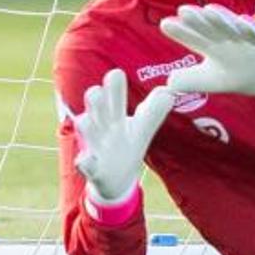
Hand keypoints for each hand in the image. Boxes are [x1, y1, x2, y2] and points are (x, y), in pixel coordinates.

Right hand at [74, 68, 172, 203]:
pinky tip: (85, 161)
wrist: (115, 181)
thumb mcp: (142, 129)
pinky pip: (84, 164)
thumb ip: (154, 110)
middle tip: (97, 91)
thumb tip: (169, 91)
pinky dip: (85, 162)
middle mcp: (102, 127)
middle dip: (96, 100)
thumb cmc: (126, 146)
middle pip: (95, 108)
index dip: (114, 86)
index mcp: (116, 116)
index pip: (114, 97)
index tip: (116, 73)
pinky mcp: (92, 169)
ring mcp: (95, 146)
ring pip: (86, 131)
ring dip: (87, 127)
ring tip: (88, 122)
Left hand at [160, 4, 254, 97]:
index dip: (180, 31)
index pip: (193, 37)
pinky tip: (242, 21)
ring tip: (209, 10)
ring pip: (231, 26)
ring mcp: (244, 38)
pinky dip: (251, 27)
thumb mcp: (209, 81)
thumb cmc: (232, 75)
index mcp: (210, 45)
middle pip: (209, 27)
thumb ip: (190, 81)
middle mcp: (225, 38)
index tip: (165, 24)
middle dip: (197, 19)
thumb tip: (168, 82)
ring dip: (221, 18)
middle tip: (183, 10)